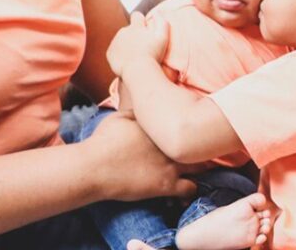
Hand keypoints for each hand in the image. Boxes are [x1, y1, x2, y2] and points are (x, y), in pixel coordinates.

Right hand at [84, 111, 201, 200]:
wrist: (95, 168)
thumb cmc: (103, 141)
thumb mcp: (120, 117)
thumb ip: (137, 111)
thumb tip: (145, 104)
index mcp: (161, 126)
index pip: (187, 122)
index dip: (191, 127)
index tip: (191, 131)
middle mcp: (170, 144)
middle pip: (198, 143)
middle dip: (200, 145)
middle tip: (198, 150)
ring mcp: (171, 164)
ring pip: (201, 165)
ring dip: (199, 167)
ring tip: (195, 170)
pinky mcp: (167, 185)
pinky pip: (191, 188)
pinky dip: (191, 189)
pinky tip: (185, 190)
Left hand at [106, 12, 168, 76]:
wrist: (137, 71)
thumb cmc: (153, 54)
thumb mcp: (163, 37)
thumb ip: (162, 22)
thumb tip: (157, 13)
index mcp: (136, 26)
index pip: (136, 15)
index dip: (141, 20)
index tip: (144, 28)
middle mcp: (123, 31)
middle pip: (128, 29)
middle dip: (133, 35)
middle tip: (142, 47)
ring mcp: (115, 42)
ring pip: (121, 40)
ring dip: (126, 45)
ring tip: (135, 56)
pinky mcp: (110, 53)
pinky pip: (115, 51)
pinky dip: (120, 55)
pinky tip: (127, 62)